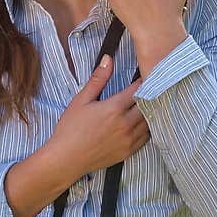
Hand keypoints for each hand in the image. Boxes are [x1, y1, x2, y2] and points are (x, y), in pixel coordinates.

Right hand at [46, 55, 148, 181]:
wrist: (66, 158)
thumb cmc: (70, 128)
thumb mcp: (81, 100)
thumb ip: (98, 79)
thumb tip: (108, 59)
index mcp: (114, 108)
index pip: (138, 90)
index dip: (143, 81)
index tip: (144, 76)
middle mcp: (125, 124)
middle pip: (148, 105)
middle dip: (149, 95)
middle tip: (150, 88)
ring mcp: (129, 139)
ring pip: (149, 121)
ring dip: (149, 111)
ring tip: (148, 104)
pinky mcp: (128, 151)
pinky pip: (146, 137)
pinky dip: (147, 128)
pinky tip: (143, 122)